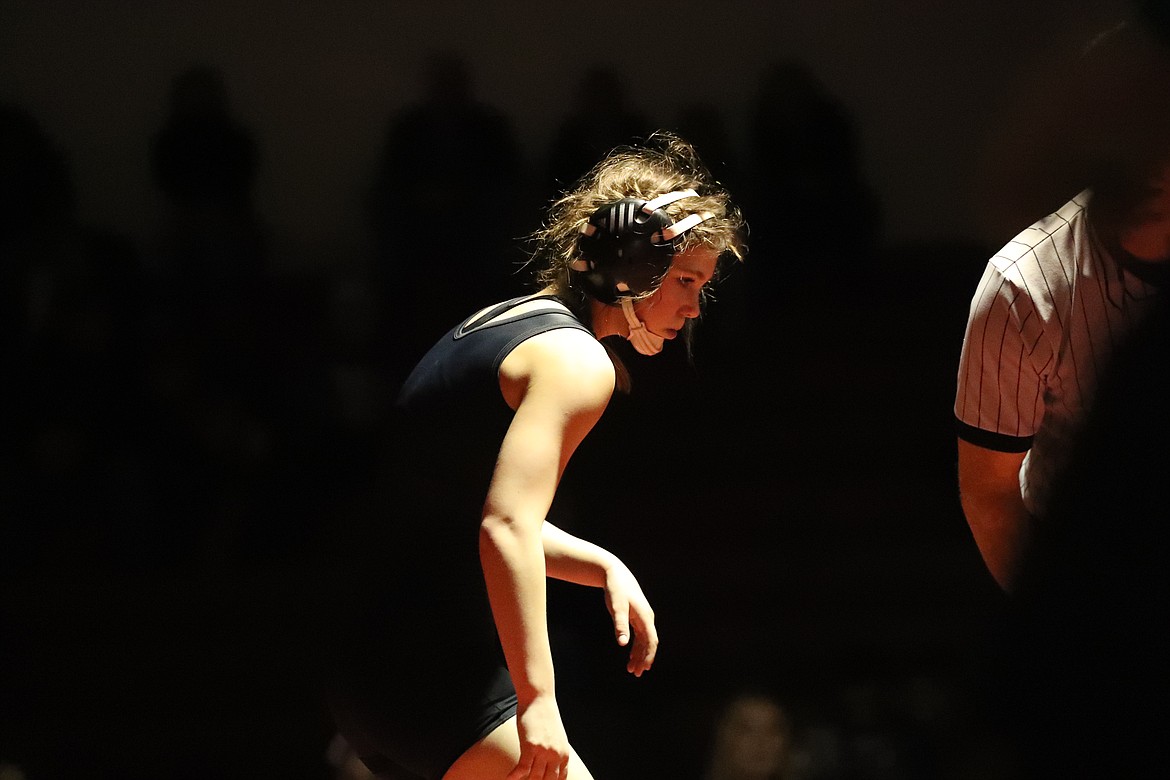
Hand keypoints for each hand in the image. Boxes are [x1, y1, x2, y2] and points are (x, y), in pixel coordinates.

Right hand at [508, 694, 570, 779]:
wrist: (539, 698)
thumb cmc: (545, 717)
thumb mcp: (557, 738)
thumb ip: (555, 754)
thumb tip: (548, 767)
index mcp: (564, 755)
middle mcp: (556, 756)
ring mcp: (544, 752)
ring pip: (534, 778)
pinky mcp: (530, 746)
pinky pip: (522, 769)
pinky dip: (514, 777)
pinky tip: (508, 779)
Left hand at [604, 561, 657, 675]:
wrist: (615, 574)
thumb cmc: (616, 590)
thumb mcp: (616, 608)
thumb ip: (620, 625)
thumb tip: (622, 643)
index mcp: (645, 617)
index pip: (651, 641)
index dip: (648, 655)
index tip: (643, 668)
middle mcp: (647, 619)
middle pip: (649, 643)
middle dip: (643, 659)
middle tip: (636, 674)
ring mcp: (642, 618)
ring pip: (644, 641)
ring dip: (639, 655)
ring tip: (632, 669)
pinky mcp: (636, 617)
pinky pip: (640, 636)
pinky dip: (636, 647)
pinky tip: (630, 656)